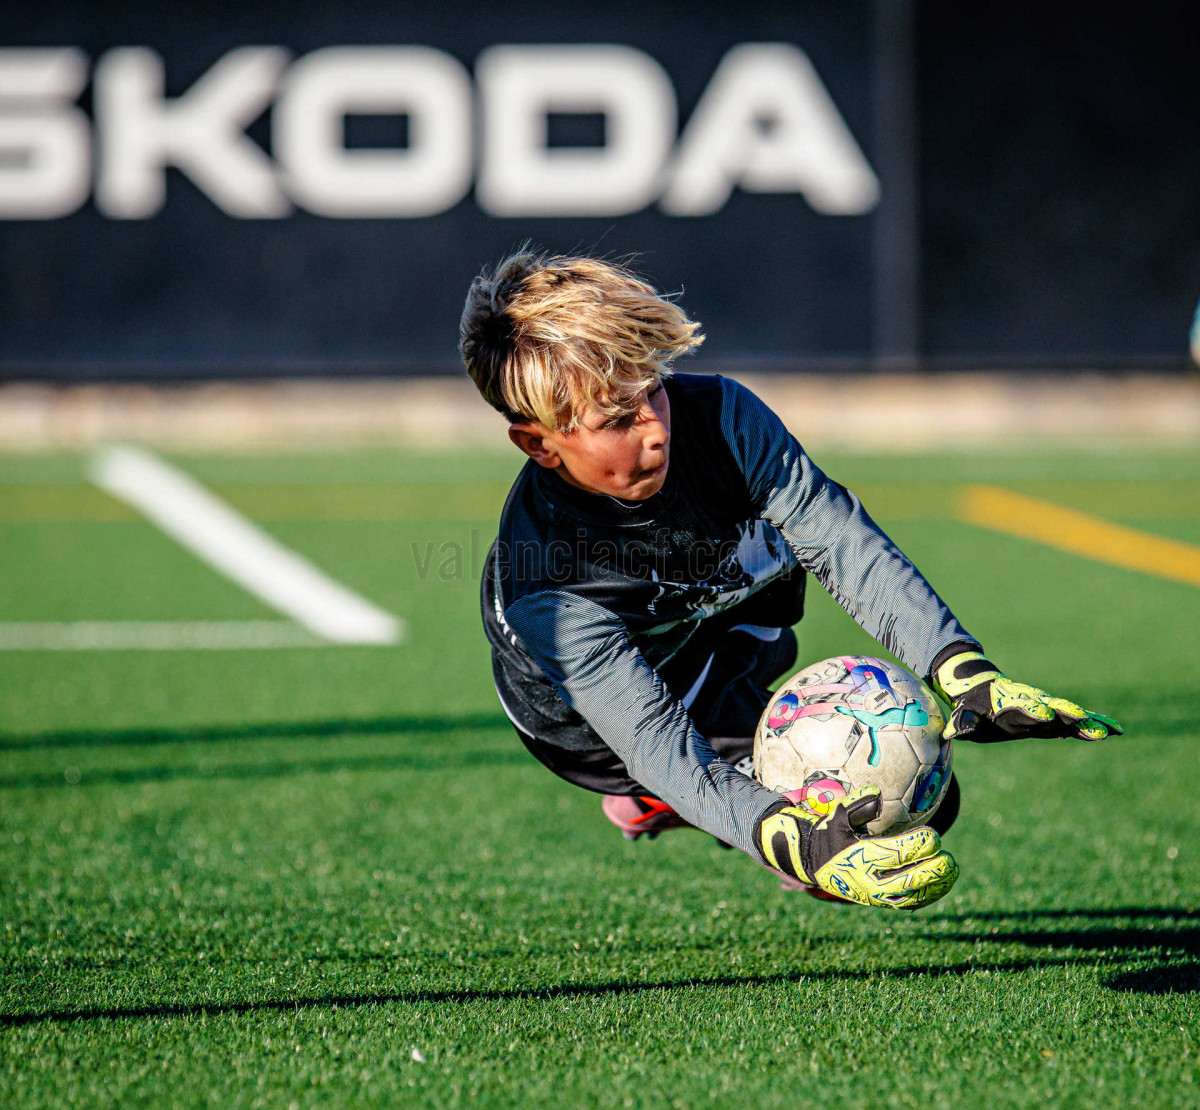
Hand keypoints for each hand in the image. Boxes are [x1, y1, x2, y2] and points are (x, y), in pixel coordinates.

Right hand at [756, 787, 957, 909]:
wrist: (815, 864)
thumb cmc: (830, 834)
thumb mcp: (837, 816)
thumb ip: (856, 804)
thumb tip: (876, 792)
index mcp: (858, 858)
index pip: (893, 854)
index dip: (916, 846)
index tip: (934, 837)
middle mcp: (867, 881)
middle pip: (906, 880)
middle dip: (931, 871)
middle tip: (949, 859)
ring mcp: (875, 896)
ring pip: (911, 896)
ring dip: (934, 886)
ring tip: (952, 871)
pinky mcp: (881, 902)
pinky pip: (908, 903)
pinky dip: (927, 896)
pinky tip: (943, 884)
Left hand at [932, 649, 1122, 742]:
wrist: (985, 690)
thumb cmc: (973, 708)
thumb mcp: (964, 715)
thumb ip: (963, 722)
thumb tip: (953, 731)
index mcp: (1008, 706)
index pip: (1021, 709)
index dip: (1032, 711)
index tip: (1044, 714)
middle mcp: (1031, 706)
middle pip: (1051, 709)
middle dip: (1066, 715)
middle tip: (1083, 719)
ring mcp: (1045, 710)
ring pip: (1068, 715)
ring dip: (1087, 723)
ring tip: (1108, 730)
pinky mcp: (1054, 717)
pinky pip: (1076, 722)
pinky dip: (1094, 724)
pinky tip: (1115, 730)